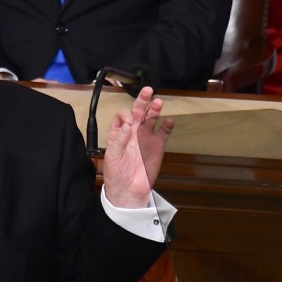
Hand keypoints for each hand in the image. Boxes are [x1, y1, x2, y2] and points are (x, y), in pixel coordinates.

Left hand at [101, 86, 173, 207]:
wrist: (128, 190)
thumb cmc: (116, 173)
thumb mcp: (112, 156)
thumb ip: (119, 139)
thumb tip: (127, 125)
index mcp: (119, 132)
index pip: (123, 115)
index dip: (126, 114)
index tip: (129, 123)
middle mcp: (133, 132)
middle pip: (138, 112)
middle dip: (142, 101)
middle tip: (147, 91)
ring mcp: (146, 138)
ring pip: (151, 119)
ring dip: (155, 110)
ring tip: (158, 102)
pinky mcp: (157, 146)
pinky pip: (163, 134)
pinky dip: (167, 126)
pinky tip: (169, 121)